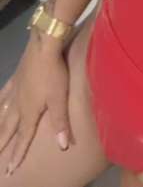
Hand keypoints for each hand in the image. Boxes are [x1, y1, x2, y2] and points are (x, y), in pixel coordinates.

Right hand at [0, 34, 71, 174]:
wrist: (43, 46)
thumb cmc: (54, 73)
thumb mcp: (60, 98)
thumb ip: (60, 122)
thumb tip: (62, 146)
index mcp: (29, 112)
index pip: (23, 138)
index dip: (17, 154)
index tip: (10, 169)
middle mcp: (18, 104)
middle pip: (7, 129)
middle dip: (2, 145)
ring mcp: (15, 90)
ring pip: (2, 113)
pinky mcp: (15, 78)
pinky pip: (3, 94)